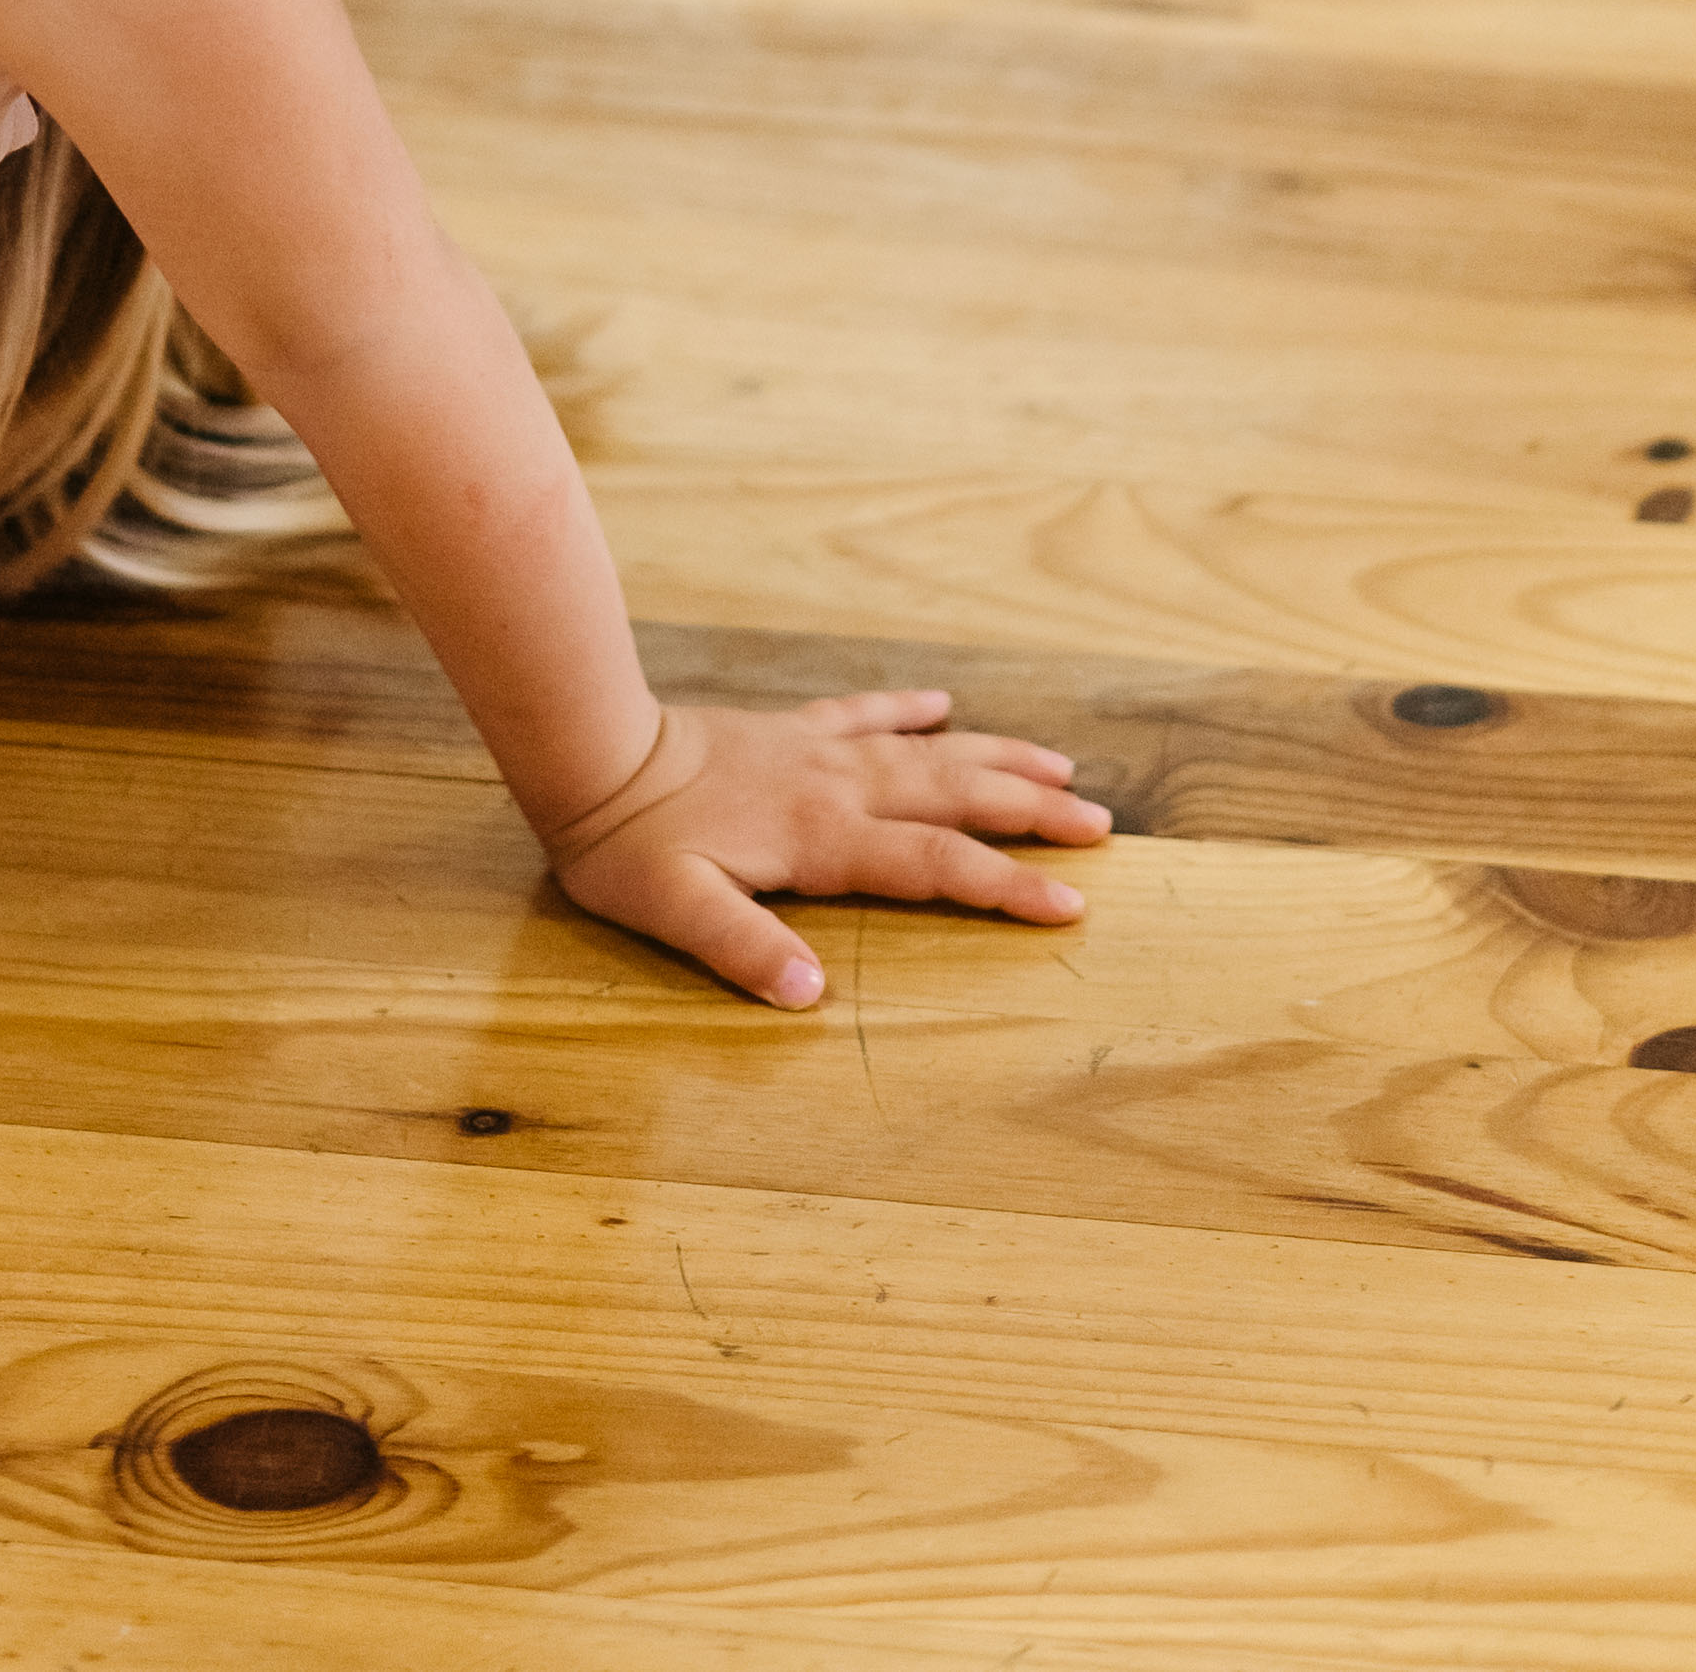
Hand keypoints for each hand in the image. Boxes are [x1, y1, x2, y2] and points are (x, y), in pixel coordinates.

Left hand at [542, 692, 1109, 1007]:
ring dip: (995, 757)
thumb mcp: (673, 908)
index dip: (1005, 884)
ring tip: (1060, 765)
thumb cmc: (627, 843)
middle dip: (1031, 812)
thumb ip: (741, 946)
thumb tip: (808, 993)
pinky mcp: (792, 731)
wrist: (593, 749)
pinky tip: (943, 702)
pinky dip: (909, 708)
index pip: (934, 866)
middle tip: (1102, 825)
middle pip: (954, 796)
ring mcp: (818, 752)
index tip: (1072, 902)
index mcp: (822, 837)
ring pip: (928, 750)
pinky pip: (865, 713)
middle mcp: (837, 787)